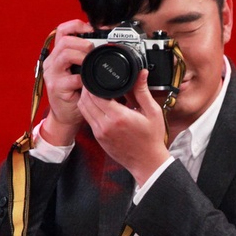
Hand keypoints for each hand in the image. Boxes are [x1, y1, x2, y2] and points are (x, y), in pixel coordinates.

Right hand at [41, 19, 93, 145]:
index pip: (63, 30)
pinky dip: (84, 79)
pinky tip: (90, 83)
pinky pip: (72, 78)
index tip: (93, 29)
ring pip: (65, 54)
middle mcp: (52, 62)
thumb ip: (87, 58)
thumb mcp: (81, 72)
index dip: (77, 25)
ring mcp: (52, 74)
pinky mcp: (56, 87)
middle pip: (65, 40)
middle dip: (83, 42)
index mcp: (58, 55)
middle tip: (94, 50)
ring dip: (82, 56)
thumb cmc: (77, 94)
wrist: (67, 117)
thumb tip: (106, 42)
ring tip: (91, 63)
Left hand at [78, 69, 170, 185]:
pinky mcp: (98, 139)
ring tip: (96, 91)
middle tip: (95, 81)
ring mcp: (100, 133)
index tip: (99, 76)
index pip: (95, 94)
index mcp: (118, 117)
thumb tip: (141, 73)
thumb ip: (143, 91)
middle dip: (87, 89)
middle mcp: (105, 125)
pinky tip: (99, 105)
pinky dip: (90, 110)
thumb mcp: (152, 112)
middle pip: (85, 101)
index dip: (94, 83)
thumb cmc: (151, 138)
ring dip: (86, 99)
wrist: (147, 163)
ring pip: (83, 110)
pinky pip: (88, 120)